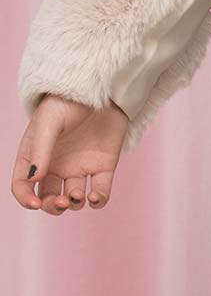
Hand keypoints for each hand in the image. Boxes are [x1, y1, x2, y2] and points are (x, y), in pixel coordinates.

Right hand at [11, 93, 129, 214]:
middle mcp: (56, 166)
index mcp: (36, 156)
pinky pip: (99, 192)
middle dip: (52, 206)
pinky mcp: (103, 167)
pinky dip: (98, 200)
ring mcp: (79, 168)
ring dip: (74, 204)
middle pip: (48, 198)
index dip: (25, 198)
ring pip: (73, 199)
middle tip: (62, 201)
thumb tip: (33, 179)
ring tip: (79, 194)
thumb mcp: (49, 121)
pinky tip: (95, 196)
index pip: (23, 185)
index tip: (35, 203)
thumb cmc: (69, 101)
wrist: (103, 89)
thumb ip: (40, 149)